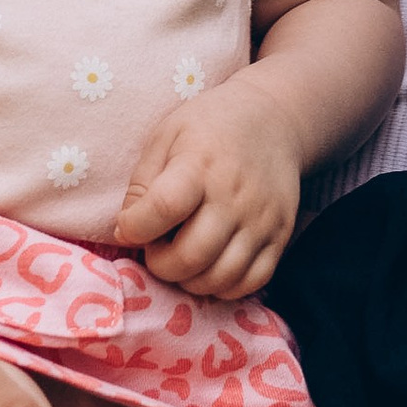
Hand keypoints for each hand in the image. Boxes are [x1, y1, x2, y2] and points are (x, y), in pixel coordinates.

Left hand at [109, 77, 301, 296]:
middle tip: (157, 248)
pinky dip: (224, 287)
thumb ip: (141, 184)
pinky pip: (252, 282)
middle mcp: (234, 196)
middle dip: (160, 265)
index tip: (130, 226)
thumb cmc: (209, 127)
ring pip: (220, 278)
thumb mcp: (165, 136)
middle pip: (191, 256)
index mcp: (199, 164)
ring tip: (182, 258)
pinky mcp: (281, 236)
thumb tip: (125, 232)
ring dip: (190, 281)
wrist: (275, 119)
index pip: (163, 208)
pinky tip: (210, 267)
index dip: (136, 227)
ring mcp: (261, 220)